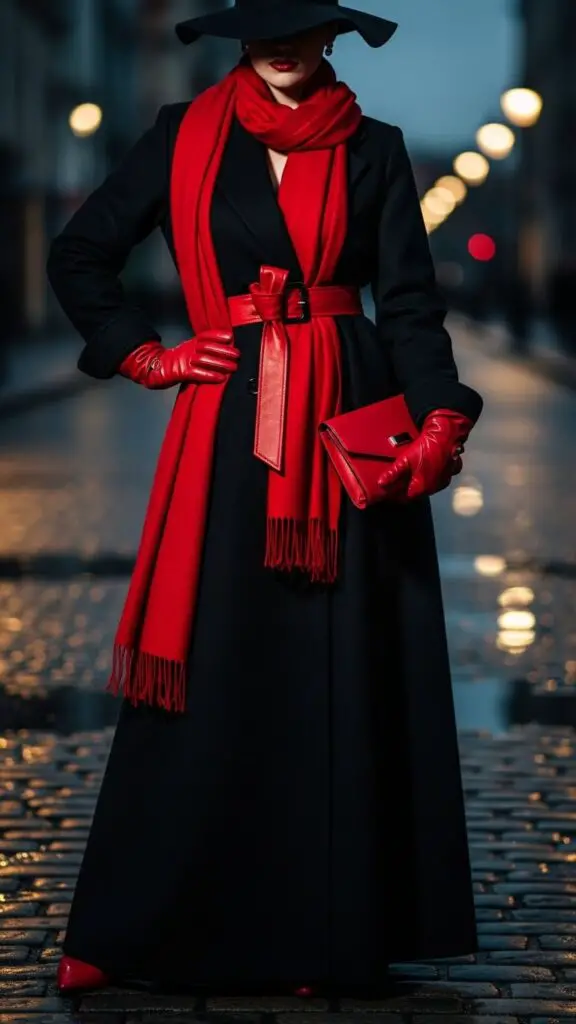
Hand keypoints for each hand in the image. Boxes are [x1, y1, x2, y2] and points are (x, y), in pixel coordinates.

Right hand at [118, 332, 239, 388]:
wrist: (157, 369)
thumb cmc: (178, 362)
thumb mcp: (190, 350)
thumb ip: (204, 349)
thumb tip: (225, 348)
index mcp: (191, 343)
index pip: (205, 336)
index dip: (217, 335)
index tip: (230, 336)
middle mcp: (188, 349)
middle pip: (208, 347)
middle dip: (224, 350)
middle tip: (237, 354)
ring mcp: (185, 361)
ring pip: (205, 360)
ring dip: (221, 364)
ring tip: (233, 367)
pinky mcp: (182, 373)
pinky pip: (198, 374)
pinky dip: (210, 376)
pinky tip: (220, 378)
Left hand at [377, 408, 472, 499]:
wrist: (446, 436)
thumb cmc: (426, 449)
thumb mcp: (405, 460)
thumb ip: (393, 474)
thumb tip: (381, 484)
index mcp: (421, 488)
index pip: (403, 498)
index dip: (393, 495)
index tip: (386, 490)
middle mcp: (432, 488)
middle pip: (414, 493)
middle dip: (403, 490)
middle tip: (393, 483)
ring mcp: (442, 482)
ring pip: (424, 488)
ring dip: (415, 484)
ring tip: (406, 476)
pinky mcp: (447, 473)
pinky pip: (434, 480)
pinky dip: (426, 478)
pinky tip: (421, 470)